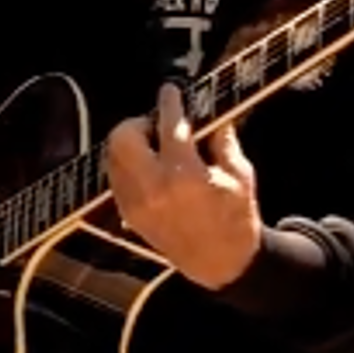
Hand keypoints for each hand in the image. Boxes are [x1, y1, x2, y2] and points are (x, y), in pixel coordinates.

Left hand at [105, 83, 260, 290]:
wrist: (220, 262)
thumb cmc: (236, 216)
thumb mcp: (240, 174)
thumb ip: (223, 139)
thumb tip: (211, 110)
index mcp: (184, 176)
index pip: (170, 127)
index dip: (169, 103)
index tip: (170, 90)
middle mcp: (152, 188)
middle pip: (123, 136)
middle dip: (140, 123)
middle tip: (160, 125)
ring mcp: (134, 202)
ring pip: (113, 156)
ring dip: (131, 143)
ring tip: (157, 147)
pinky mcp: (127, 212)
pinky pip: (115, 176)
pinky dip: (128, 164)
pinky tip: (151, 167)